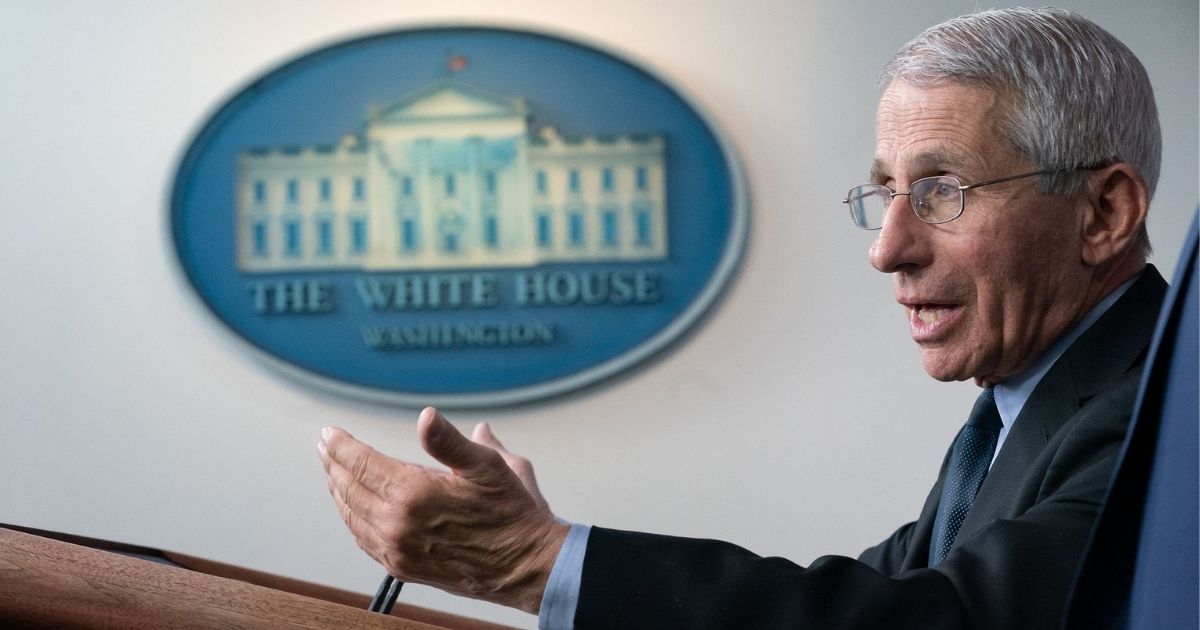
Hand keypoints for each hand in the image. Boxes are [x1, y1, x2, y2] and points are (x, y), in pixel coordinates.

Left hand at [317, 407, 567, 612]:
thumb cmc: (511, 513)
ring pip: (351, 515)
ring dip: (338, 491)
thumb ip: (449, 441)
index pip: (362, 463)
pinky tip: (352, 509)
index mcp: (414, 494)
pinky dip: (351, 519)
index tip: (329, 432)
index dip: (341, 445)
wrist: (524, 566)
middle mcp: (397, 524)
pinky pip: (363, 540)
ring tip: (333, 472)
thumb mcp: (488, 467)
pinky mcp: (403, 568)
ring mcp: (397, 549)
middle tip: (324, 447)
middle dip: (333, 464)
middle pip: (349, 488)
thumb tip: (426, 417)